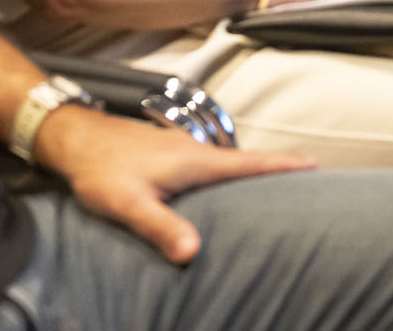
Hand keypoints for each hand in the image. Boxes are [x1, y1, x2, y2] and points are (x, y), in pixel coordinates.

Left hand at [28, 106, 312, 266]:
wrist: (75, 139)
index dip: (284, 165)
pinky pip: (210, 164)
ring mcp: (184, 150)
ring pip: (228, 162)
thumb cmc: (102, 170)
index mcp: (196, 161)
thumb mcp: (130, 203)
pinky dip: (228, 173)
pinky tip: (222, 188)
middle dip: (278, 168)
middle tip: (308, 179)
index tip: (316, 165)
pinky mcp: (170, 154)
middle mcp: (196, 151)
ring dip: (253, 171)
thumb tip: (193, 253)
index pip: (251, 162)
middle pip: (247, 160)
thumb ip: (161, 226)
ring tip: (273, 188)